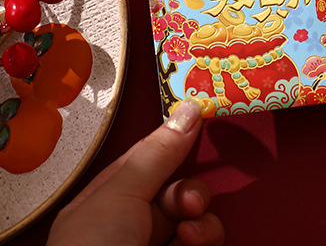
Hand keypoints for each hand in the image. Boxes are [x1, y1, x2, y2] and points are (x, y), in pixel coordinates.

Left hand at [47, 99, 223, 245]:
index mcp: (102, 206)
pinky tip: (194, 243)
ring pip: (196, 218)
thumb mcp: (119, 196)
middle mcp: (129, 229)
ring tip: (192, 228)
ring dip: (202, 216)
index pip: (144, 161)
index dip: (172, 142)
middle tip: (189, 200)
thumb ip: (157, 153)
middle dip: (190, 189)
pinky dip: (207, 239)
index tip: (202, 119)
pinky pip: (205, 244)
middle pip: (175, 190)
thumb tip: (188, 110)